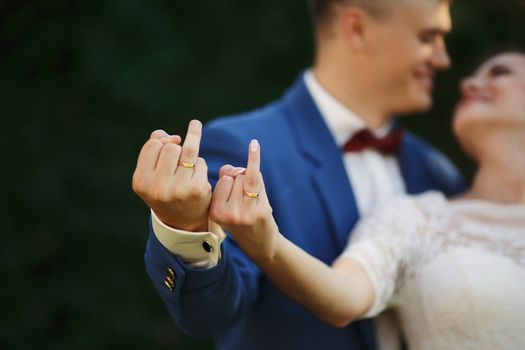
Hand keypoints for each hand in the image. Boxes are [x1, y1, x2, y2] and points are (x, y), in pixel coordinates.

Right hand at [132, 120, 210, 231]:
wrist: (182, 221)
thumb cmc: (165, 188)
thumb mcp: (151, 172)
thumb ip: (154, 147)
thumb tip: (171, 136)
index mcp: (141, 181)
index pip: (153, 145)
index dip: (162, 142)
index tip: (168, 146)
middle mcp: (157, 187)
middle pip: (171, 147)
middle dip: (176, 149)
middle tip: (177, 161)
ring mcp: (178, 189)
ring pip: (187, 151)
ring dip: (189, 152)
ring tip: (192, 145)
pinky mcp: (197, 189)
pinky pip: (200, 162)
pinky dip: (199, 164)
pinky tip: (197, 173)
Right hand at [210, 140, 278, 260]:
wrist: (261, 244)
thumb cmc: (244, 219)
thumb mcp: (227, 203)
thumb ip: (226, 178)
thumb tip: (233, 169)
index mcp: (213, 211)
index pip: (224, 179)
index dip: (234, 183)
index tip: (236, 201)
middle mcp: (225, 213)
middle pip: (235, 176)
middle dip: (244, 183)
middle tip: (248, 203)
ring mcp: (242, 212)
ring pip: (246, 176)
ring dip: (255, 184)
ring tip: (255, 203)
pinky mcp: (258, 210)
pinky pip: (254, 177)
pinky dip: (253, 158)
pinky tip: (253, 144)